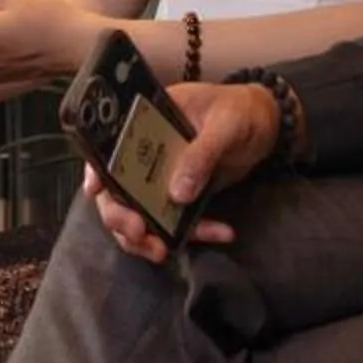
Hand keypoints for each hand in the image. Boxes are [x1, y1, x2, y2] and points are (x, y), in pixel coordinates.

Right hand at [86, 82, 275, 263]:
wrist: (267, 125)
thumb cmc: (240, 111)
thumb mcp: (225, 125)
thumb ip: (202, 154)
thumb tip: (178, 194)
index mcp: (145, 124)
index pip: (108, 147)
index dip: (95, 170)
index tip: (95, 191)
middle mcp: (145, 154)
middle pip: (117, 191)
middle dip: (121, 217)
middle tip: (138, 233)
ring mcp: (163, 178)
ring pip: (141, 214)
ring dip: (147, 238)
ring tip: (164, 251)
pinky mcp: (184, 196)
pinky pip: (178, 222)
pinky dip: (196, 233)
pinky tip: (221, 233)